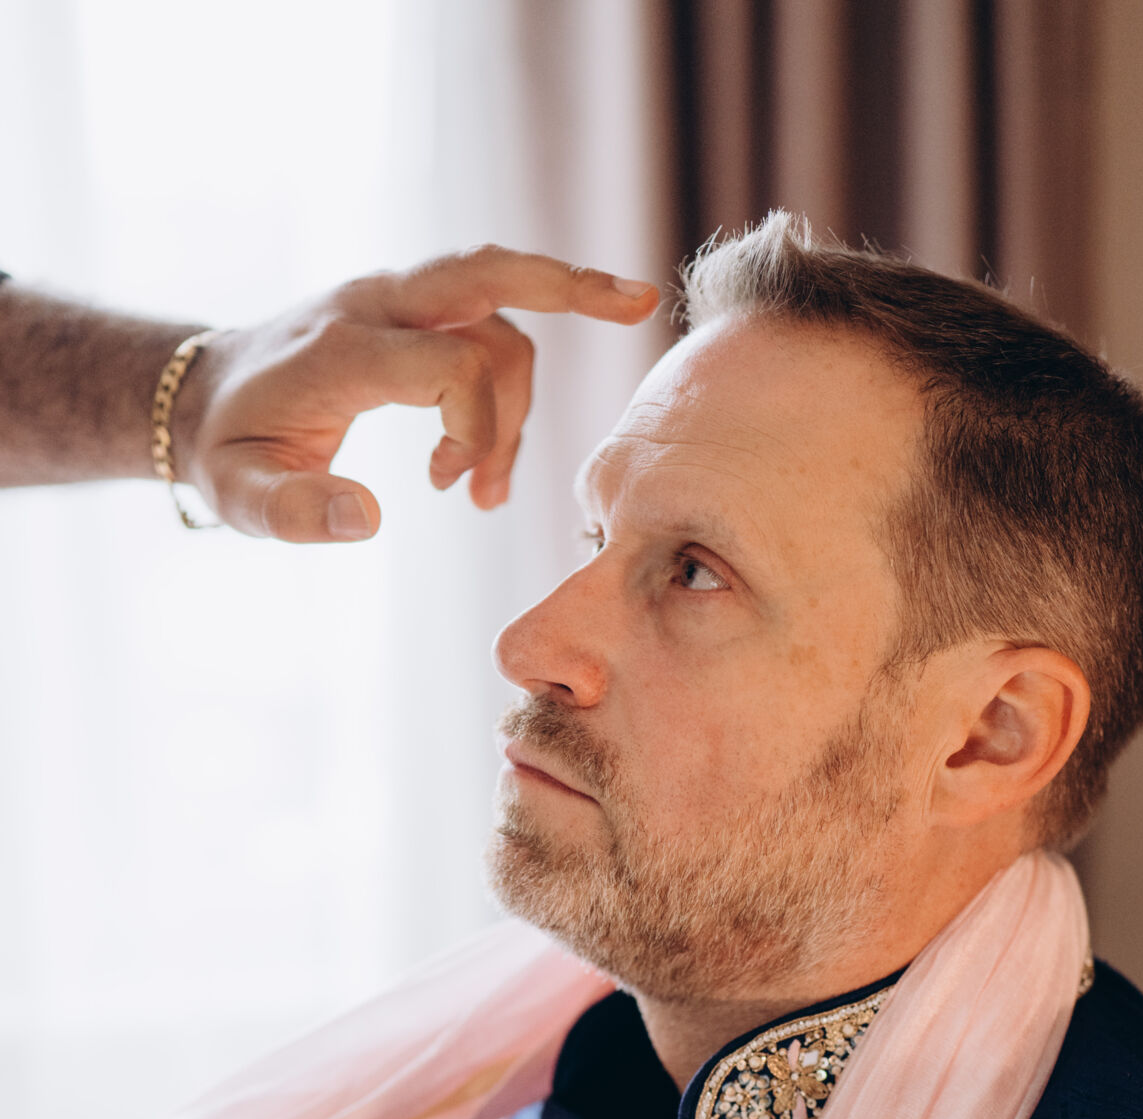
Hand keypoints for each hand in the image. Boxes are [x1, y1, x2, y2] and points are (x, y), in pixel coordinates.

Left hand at [175, 245, 658, 542]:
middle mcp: (377, 305)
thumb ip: (296, 512)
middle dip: (571, 286)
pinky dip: (509, 380)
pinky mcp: (409, 312)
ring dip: (515, 404)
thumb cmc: (228, 451)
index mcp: (344, 348)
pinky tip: (490, 454)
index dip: (480, 430)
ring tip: (480, 491)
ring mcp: (396, 300)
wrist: (201, 396)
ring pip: (500, 319)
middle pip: (493, 271)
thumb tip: (369, 520)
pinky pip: (485, 320)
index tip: (456, 489)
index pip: (453, 363)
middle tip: (638, 304)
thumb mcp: (239, 496)